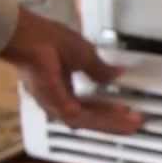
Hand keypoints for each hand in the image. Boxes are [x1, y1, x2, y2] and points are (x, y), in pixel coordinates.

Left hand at [0, 8, 142, 133]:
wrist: (28, 38)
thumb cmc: (46, 39)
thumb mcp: (83, 54)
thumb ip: (101, 68)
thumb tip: (117, 73)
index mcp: (59, 85)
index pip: (86, 104)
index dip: (106, 108)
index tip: (125, 109)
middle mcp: (56, 99)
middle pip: (90, 117)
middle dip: (113, 120)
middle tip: (134, 123)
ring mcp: (55, 104)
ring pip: (89, 121)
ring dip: (112, 122)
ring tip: (132, 124)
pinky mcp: (58, 106)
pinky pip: (86, 118)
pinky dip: (105, 119)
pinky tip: (120, 118)